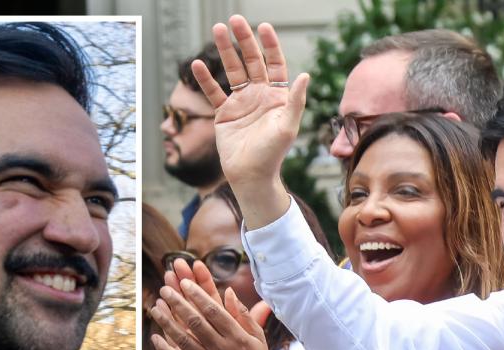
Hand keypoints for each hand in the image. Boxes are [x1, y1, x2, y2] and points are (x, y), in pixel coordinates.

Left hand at [150, 258, 285, 349]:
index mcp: (237, 337)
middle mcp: (221, 349)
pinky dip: (165, 348)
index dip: (197, 294)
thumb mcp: (257, 338)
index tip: (185, 282)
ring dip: (167, 322)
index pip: (214, 310)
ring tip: (155, 307)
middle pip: (195, 321)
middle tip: (165, 289)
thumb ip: (243, 315)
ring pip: (183, 338)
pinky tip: (155, 336)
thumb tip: (229, 291)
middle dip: (178, 303)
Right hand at [195, 16, 308, 190]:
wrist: (251, 176)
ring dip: (224, 51)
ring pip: (232, 71)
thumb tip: (306, 75)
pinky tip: (197, 64)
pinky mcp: (224, 114)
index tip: (263, 27)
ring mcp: (241, 103)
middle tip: (234, 20)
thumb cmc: (273, 154)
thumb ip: (295, 101)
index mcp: (277, 96)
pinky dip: (205, 79)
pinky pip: (213, 92)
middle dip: (243, 40)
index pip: (274, 64)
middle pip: (251, 61)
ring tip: (216, 30)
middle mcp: (259, 96)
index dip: (270, 45)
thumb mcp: (288, 126)